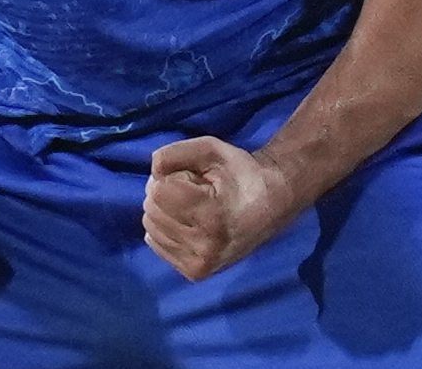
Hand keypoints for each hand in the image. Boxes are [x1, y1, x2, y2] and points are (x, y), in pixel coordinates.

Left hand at [143, 135, 302, 281]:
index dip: (175, 176)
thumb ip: (175, 153)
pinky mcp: (194, 273)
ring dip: (165, 210)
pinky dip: (165, 227)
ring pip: (150, 227)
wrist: (271, 205)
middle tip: (196, 191)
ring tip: (194, 207)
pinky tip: (189, 222)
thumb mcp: (212, 149)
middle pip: (152, 209)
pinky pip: (155, 243)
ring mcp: (200, 264)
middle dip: (167, 192)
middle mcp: (205, 246)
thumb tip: (152, 171)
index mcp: (212, 216)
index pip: (159, 191)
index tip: (199, 179)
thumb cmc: (240, 174)